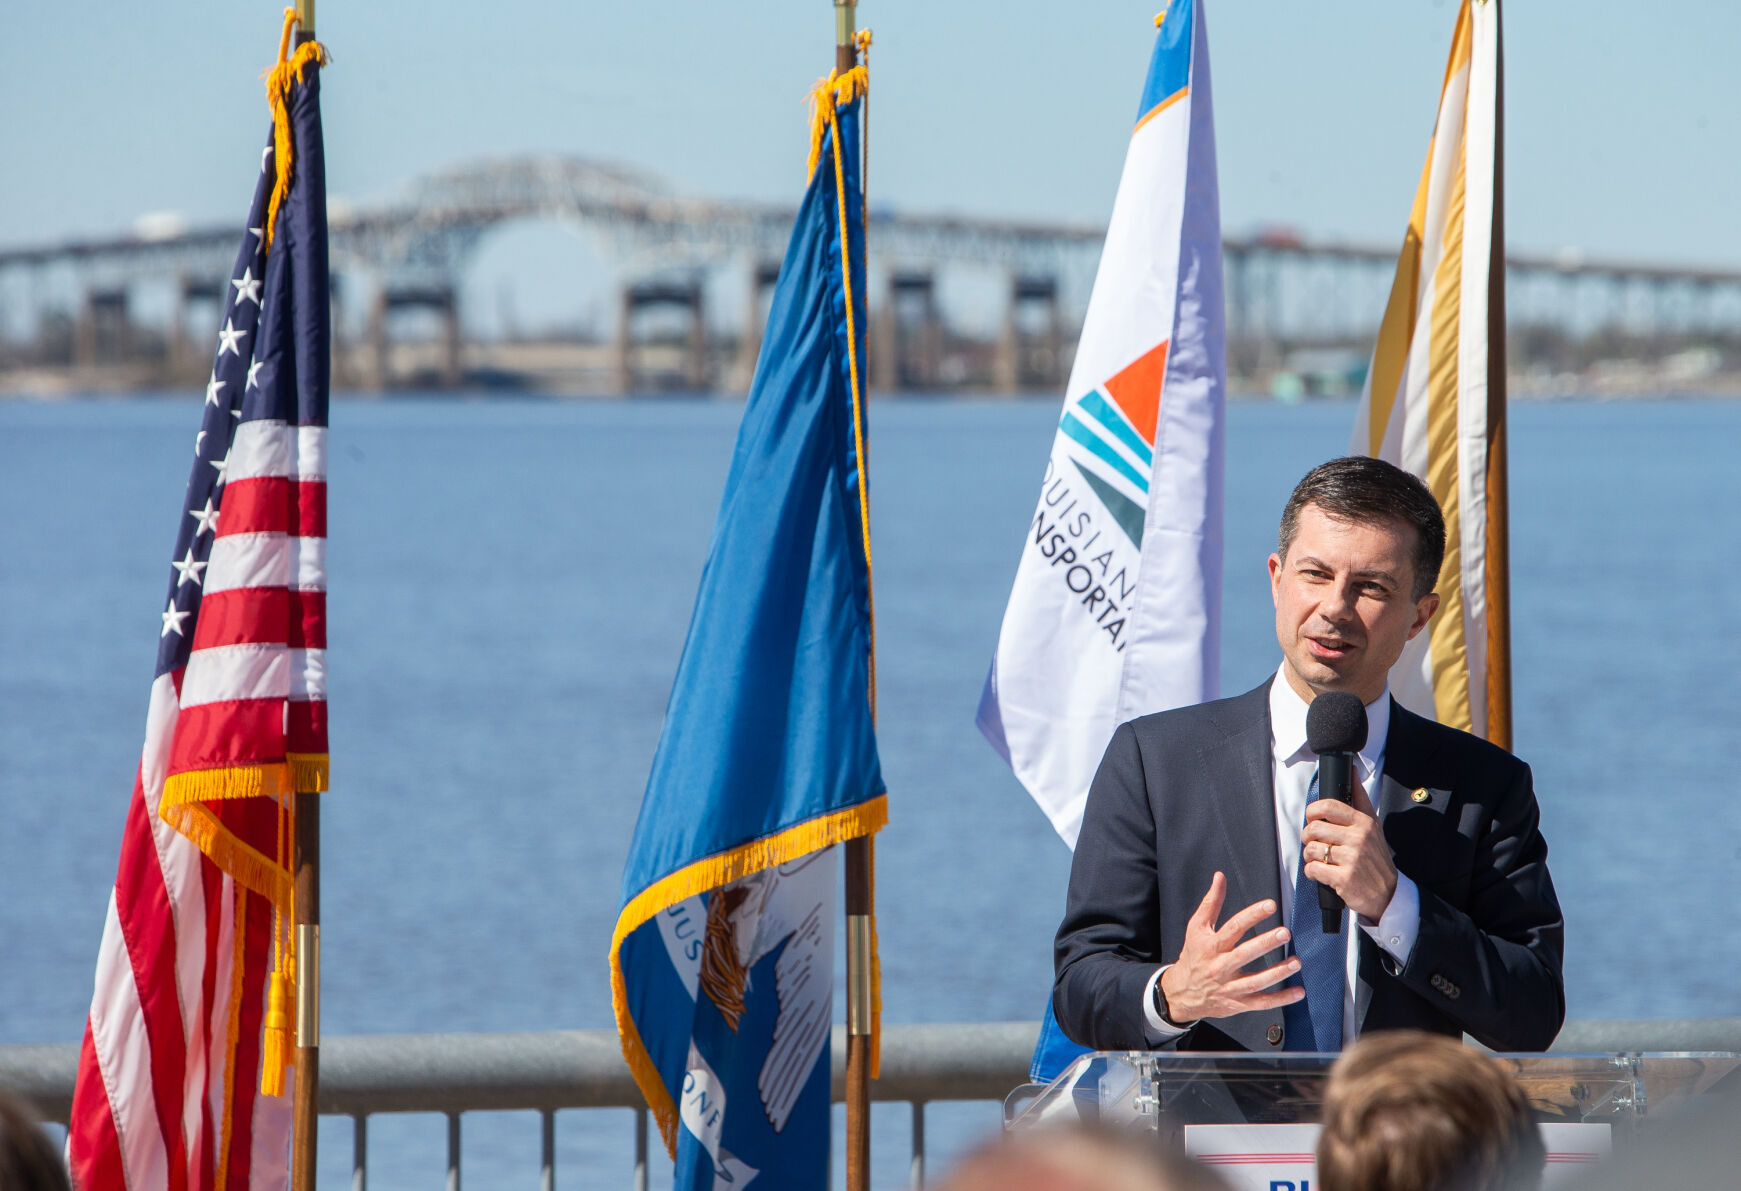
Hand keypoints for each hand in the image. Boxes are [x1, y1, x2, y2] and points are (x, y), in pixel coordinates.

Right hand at [1158, 872, 1302, 1023]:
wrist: (1182, 993)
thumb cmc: (1194, 956)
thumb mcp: (1197, 928)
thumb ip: (1211, 902)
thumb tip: (1220, 877)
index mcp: (1211, 945)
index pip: (1233, 927)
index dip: (1252, 915)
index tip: (1270, 905)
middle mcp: (1220, 966)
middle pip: (1244, 954)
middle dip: (1265, 943)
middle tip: (1285, 933)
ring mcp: (1229, 987)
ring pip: (1255, 981)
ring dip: (1277, 972)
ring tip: (1296, 962)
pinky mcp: (1238, 1003)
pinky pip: (1261, 1002)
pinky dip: (1280, 999)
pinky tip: (1298, 992)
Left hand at [1301, 773, 1396, 920]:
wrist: (1387, 893)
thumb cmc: (1376, 858)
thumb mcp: (1373, 825)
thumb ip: (1360, 798)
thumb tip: (1353, 770)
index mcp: (1363, 823)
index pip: (1327, 806)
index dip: (1312, 811)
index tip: (1312, 818)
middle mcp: (1358, 838)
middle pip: (1314, 828)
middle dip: (1308, 836)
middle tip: (1315, 842)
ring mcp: (1351, 859)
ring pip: (1310, 849)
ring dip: (1309, 856)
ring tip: (1320, 859)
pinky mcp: (1343, 879)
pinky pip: (1313, 869)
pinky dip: (1312, 872)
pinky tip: (1321, 873)